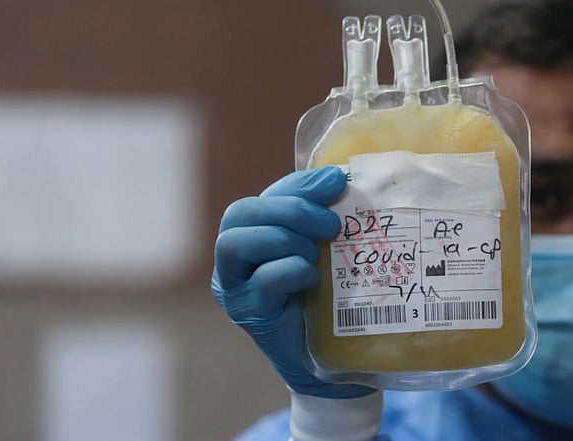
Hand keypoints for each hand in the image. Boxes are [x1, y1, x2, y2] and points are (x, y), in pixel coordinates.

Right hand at [211, 166, 373, 398]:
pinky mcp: (250, 314)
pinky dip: (292, 271)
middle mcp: (234, 258)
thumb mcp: (326, 248)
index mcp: (253, 235)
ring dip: (283, 239)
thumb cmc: (328, 295)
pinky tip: (314, 277)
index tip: (337, 182)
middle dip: (290, 210)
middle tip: (331, 223)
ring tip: (316, 253)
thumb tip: (337, 176)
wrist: (333, 354)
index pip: (264, 196)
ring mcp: (235, 288)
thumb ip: (325, 214)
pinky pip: (262, 281)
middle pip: (241, 213)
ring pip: (234, 244)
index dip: (298, 185)